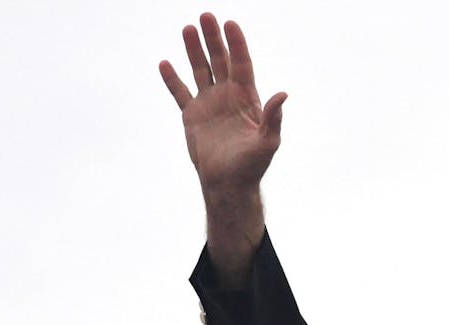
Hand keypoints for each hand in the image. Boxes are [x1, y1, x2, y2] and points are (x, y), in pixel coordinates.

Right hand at [159, 13, 286, 195]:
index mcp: (247, 99)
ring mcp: (210, 104)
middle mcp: (228, 97)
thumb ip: (273, 118)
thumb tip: (283, 94)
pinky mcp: (193, 116)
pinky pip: (180, 93)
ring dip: (194, 50)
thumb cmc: (252, 166)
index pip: (242, 65)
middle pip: (220, 61)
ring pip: (200, 71)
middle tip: (206, 16)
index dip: (237, 45)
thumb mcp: (267, 142)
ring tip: (187, 28)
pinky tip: (165, 63)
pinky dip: (172, 79)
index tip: (230, 24)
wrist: (228, 184)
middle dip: (213, 39)